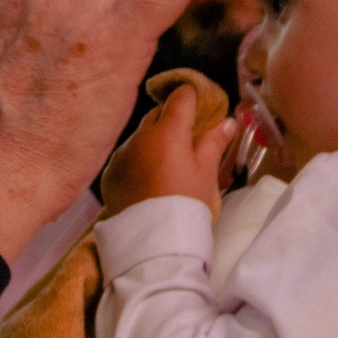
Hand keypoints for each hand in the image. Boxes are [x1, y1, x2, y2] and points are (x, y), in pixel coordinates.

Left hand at [100, 85, 234, 216]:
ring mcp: (121, 154)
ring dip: (153, 142)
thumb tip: (227, 122)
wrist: (154, 241)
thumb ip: (214, 142)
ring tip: (167, 166)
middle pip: (157, 114)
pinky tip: (148, 181)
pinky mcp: (110, 173)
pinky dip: (138, 161)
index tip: (201, 107)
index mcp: (168, 132)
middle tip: (188, 139)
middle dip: (172, 120)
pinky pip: (126, 157)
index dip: (193, 98)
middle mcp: (140, 137)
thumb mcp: (206, 173)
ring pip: (140, 136)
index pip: (181, 96)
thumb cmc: (187, 204)